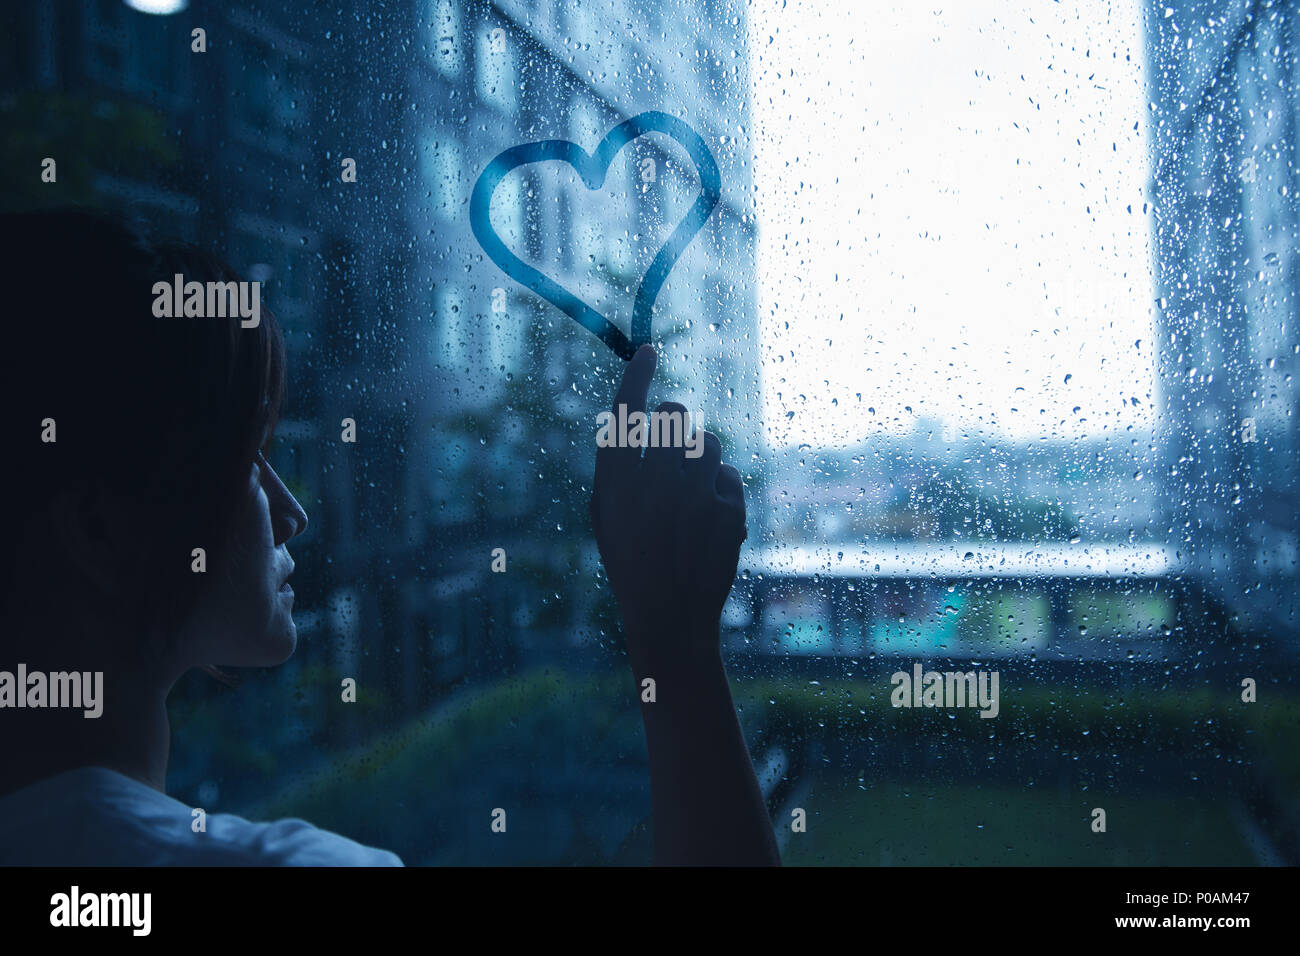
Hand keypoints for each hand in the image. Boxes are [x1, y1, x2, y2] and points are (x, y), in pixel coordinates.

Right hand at [589, 345, 746, 666]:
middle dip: (673, 418)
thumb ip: (619, 466)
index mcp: (617, 481)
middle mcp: (656, 481)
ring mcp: (697, 495)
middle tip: (670, 439)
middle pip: (674, 413)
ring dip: (699, 455)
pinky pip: (729, 476)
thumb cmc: (630, 560)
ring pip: (708, 442)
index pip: (627, 408)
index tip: (649, 351)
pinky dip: (720, 490)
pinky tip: (706, 519)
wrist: (670, 616)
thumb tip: (641, 417)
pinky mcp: (730, 510)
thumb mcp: (606, 514)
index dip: (638, 374)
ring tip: (688, 490)